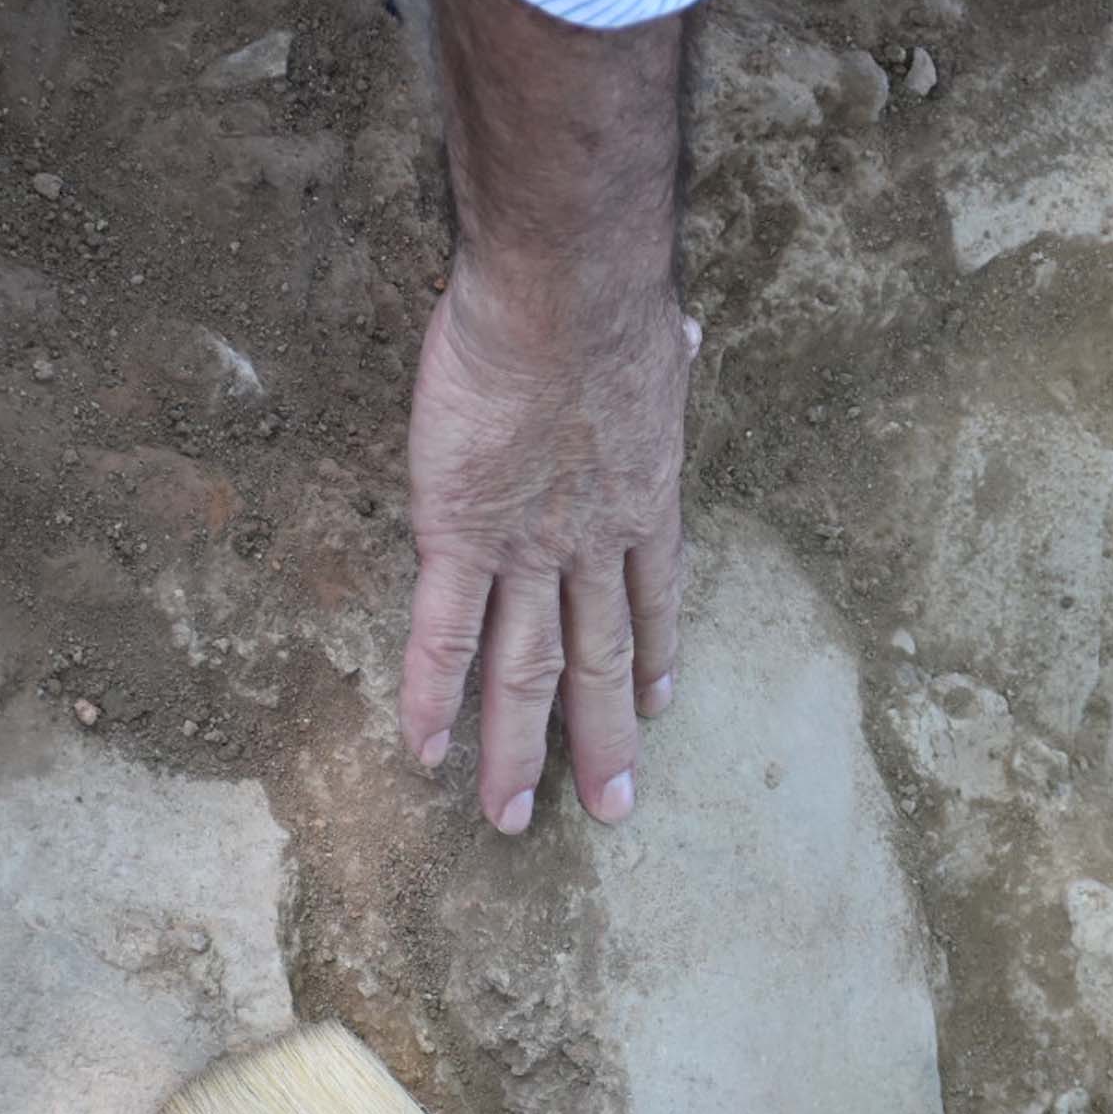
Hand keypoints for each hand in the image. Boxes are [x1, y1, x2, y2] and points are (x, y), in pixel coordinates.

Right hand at [403, 268, 691, 831]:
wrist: (563, 294)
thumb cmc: (608, 302)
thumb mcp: (658, 339)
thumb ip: (666, 355)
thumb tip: (686, 333)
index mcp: (642, 501)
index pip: (654, 599)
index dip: (655, 657)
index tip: (658, 704)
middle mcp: (592, 545)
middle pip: (599, 659)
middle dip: (606, 740)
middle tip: (614, 808)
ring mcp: (527, 549)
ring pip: (525, 671)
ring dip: (521, 751)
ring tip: (513, 820)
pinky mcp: (459, 534)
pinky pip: (444, 633)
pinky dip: (433, 696)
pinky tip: (425, 752)